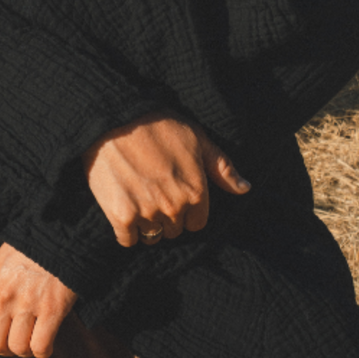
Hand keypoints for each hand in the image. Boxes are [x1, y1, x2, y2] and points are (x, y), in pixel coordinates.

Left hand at [0, 243, 77, 357]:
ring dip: (25, 350)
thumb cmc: (30, 248)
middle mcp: (4, 296)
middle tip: (15, 338)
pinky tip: (46, 342)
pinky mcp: (52, 309)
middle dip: (5, 348)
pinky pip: (41, 347)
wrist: (62, 234)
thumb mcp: (0, 262)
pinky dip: (43, 351)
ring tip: (31, 339)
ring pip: (18, 349)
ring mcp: (28, 304)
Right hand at [83, 113, 249, 247]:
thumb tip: (245, 188)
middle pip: (174, 230)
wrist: (113, 117)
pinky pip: (128, 240)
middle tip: (152, 191)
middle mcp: (174, 207)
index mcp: (195, 191)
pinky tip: (122, 208)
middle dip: (166, 216)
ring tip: (137, 198)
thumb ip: (222, 167)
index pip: (196, 223)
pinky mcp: (121, 216)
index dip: (185, 209)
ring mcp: (147, 213)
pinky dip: (125, 230)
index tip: (172, 193)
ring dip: (146, 224)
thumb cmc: (157, 124)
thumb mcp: (197, 138)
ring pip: (152, 237)